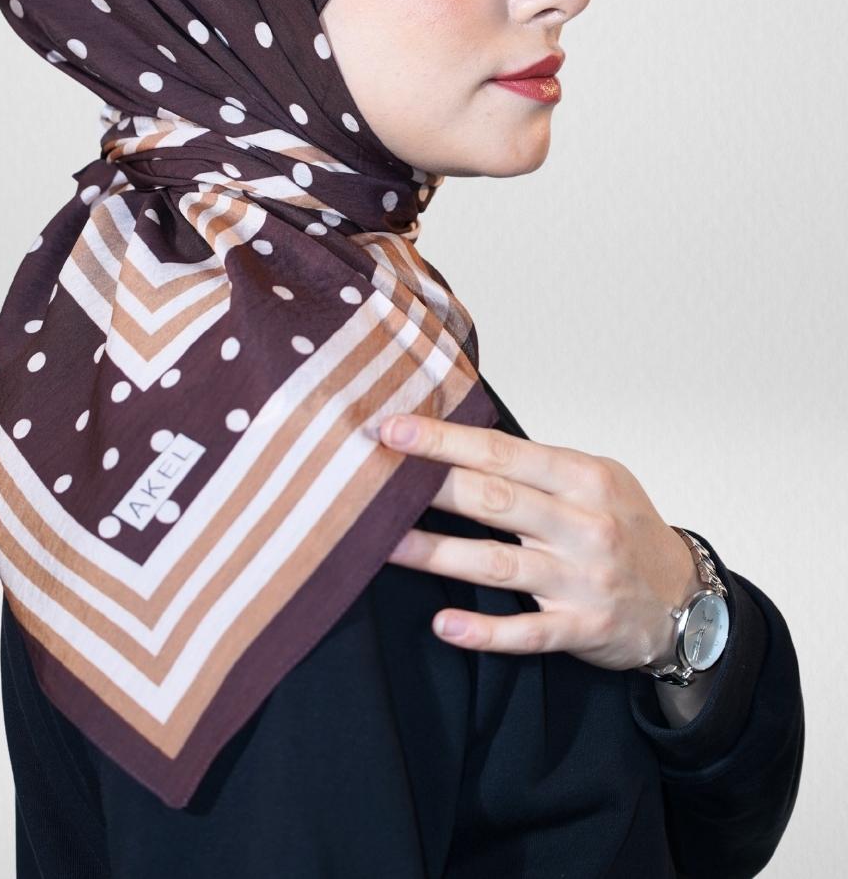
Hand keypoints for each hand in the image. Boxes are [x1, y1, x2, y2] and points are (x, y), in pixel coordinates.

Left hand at [368, 413, 696, 669]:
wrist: (689, 603)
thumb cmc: (626, 530)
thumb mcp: (597, 481)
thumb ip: (538, 466)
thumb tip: (459, 442)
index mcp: (583, 479)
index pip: (503, 452)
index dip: (445, 441)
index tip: (395, 430)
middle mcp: (583, 526)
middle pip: (495, 500)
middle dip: (431, 485)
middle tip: (373, 476)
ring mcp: (582, 580)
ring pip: (498, 564)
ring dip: (437, 555)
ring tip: (383, 545)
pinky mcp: (581, 629)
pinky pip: (527, 633)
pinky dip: (485, 633)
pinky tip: (444, 625)